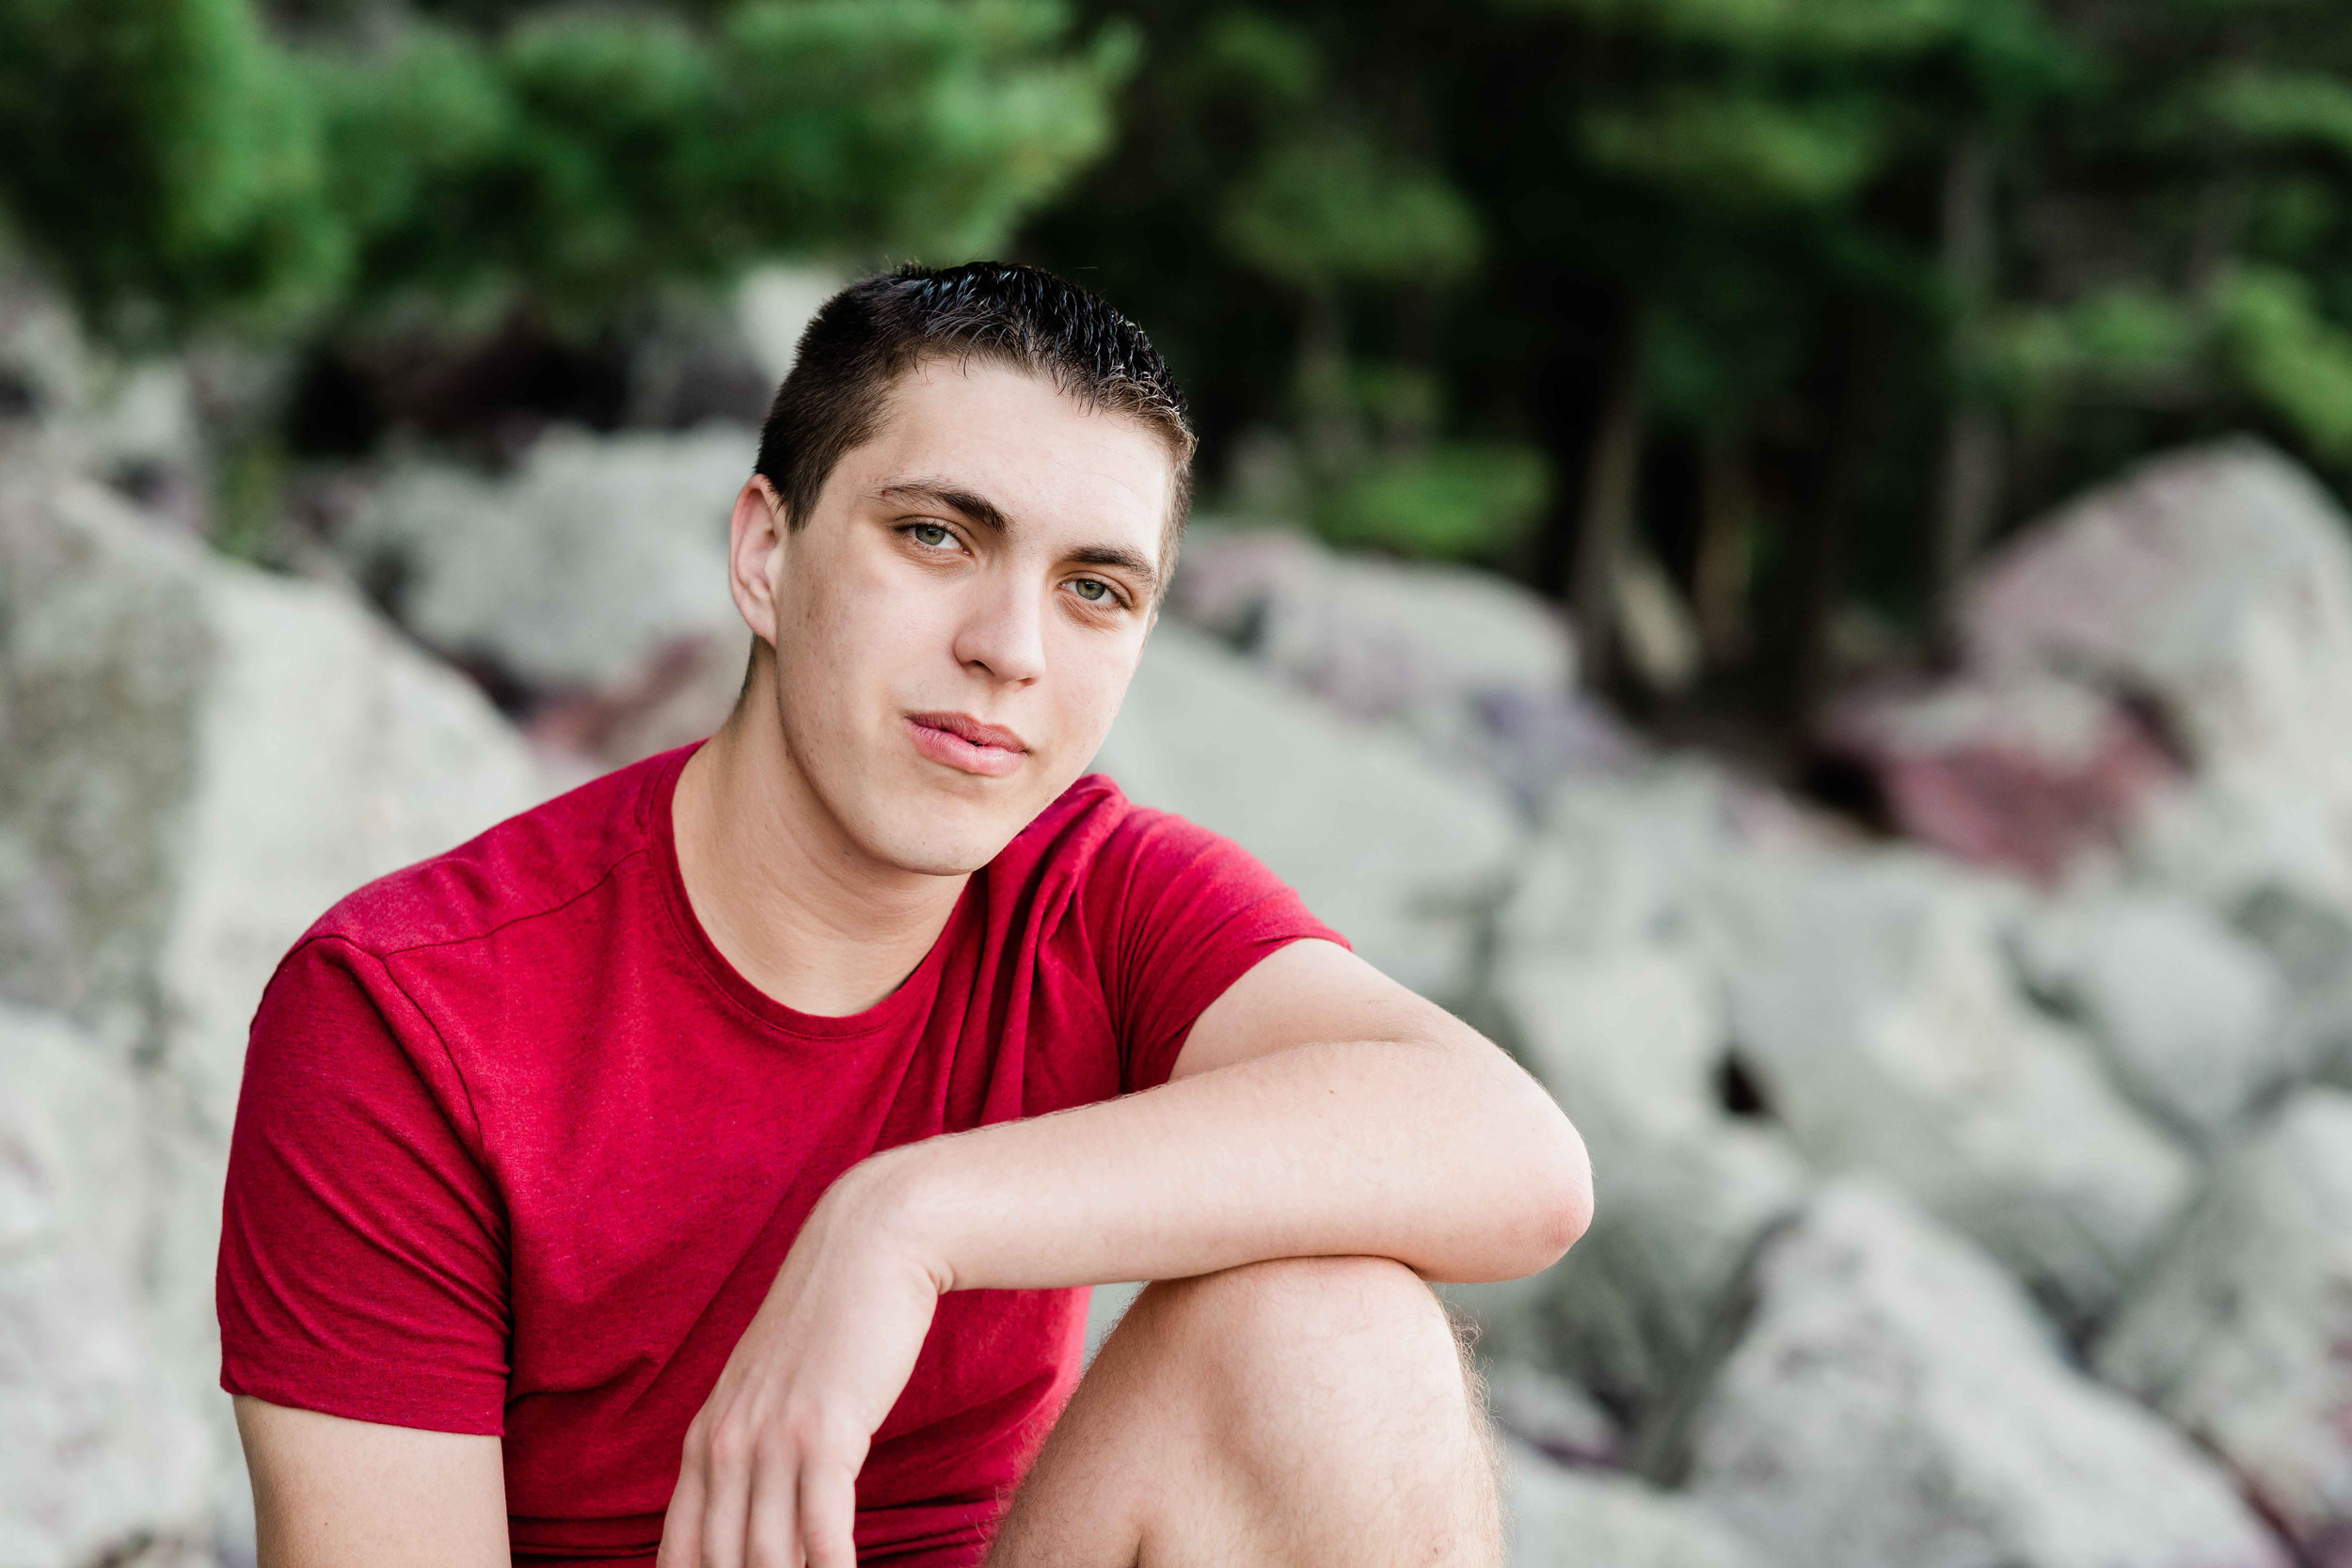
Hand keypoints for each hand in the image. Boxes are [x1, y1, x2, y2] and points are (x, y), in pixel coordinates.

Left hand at [658, 1160, 943, 1567]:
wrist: (870, 1245)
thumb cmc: (833, 1320)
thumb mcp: (772, 1384)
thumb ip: (755, 1443)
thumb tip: (762, 1511)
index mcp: (706, 1438)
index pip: (681, 1549)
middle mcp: (726, 1445)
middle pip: (720, 1563)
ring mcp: (771, 1440)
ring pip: (768, 1556)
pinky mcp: (823, 1434)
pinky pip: (821, 1529)